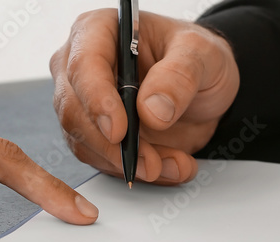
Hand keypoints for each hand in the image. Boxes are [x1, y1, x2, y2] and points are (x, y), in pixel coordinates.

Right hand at [51, 10, 239, 184]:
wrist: (204, 90)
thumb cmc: (197, 58)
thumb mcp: (203, 55)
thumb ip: (180, 75)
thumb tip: (151, 109)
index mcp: (98, 30)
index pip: (84, 66)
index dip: (97, 101)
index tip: (119, 131)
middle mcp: (81, 67)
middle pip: (75, 111)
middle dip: (113, 146)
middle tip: (150, 163)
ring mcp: (84, 104)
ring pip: (85, 144)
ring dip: (128, 164)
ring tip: (170, 165)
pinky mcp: (94, 136)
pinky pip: (102, 162)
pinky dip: (135, 172)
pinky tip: (166, 168)